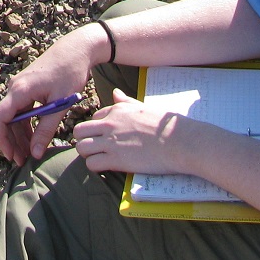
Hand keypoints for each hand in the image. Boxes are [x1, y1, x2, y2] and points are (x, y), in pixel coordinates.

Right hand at [0, 23, 104, 164]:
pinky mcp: (27, 88)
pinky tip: (34, 139)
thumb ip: (46, 129)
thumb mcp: (60, 104)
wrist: (76, 49)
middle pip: (5, 120)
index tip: (12, 156)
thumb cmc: (70, 73)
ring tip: (30, 154)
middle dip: (12, 142)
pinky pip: (21, 111)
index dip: (1, 139)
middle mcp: (15, 88)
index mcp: (20, 90)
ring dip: (19, 136)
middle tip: (23, 162)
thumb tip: (36, 153)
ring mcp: (20, 87)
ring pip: (13, 117)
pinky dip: (26, 126)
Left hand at [70, 89, 186, 174]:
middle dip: (84, 140)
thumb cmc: (165, 125)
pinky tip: (105, 168)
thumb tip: (115, 92)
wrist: (179, 141)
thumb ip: (126, 101)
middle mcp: (110, 124)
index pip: (94, 117)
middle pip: (80, 131)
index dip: (98, 128)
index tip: (105, 136)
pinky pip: (92, 164)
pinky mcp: (115, 159)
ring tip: (98, 158)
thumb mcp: (143, 107)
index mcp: (117, 109)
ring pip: (81, 148)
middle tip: (95, 148)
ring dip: (87, 154)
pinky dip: (95, 167)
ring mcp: (111, 142)